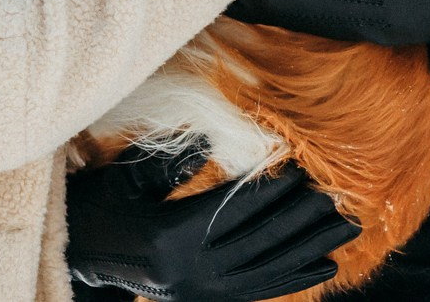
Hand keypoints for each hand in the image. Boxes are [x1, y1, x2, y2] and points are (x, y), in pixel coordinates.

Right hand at [66, 145, 360, 301]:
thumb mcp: (127, 178)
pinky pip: (260, 291)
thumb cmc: (101, 206)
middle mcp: (189, 271)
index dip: (270, 190)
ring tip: (346, 228)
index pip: (233, 210)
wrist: (83, 255)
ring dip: (311, 249)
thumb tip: (210, 143)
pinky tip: (325, 268)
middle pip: (258, 241)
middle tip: (339, 197)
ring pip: (268, 269)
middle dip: (302, 219)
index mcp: (169, 237)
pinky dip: (295, 280)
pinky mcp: (207, 301)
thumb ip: (171, 165)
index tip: (303, 171)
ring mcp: (200, 292)